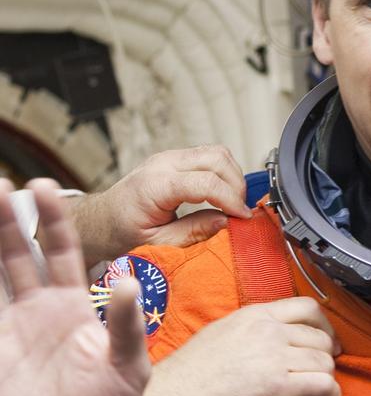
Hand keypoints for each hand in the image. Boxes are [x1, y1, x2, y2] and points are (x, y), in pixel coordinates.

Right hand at [0, 179, 150, 395]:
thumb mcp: (128, 369)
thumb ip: (125, 326)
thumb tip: (126, 281)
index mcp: (74, 306)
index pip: (64, 251)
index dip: (56, 220)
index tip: (46, 189)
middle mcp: (38, 311)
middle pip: (20, 255)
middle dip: (10, 220)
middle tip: (2, 186)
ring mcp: (10, 333)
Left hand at [68, 144, 252, 265]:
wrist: (101, 220)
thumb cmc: (122, 233)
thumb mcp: (157, 244)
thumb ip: (193, 233)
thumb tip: (226, 222)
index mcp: (155, 186)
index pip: (206, 183)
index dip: (231, 200)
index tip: (243, 218)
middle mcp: (163, 164)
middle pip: (216, 158)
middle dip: (236, 185)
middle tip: (240, 211)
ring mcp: (169, 157)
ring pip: (216, 152)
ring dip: (232, 176)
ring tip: (233, 203)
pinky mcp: (174, 158)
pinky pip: (208, 155)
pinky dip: (222, 172)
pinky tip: (222, 194)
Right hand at [137, 298, 341, 395]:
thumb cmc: (190, 374)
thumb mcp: (222, 332)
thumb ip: (252, 330)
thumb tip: (273, 339)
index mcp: (256, 314)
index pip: (308, 307)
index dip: (323, 326)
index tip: (324, 341)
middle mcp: (270, 330)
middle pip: (320, 336)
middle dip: (325, 355)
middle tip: (320, 371)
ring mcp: (276, 357)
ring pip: (325, 361)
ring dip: (325, 377)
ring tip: (318, 392)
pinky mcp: (280, 387)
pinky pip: (323, 385)